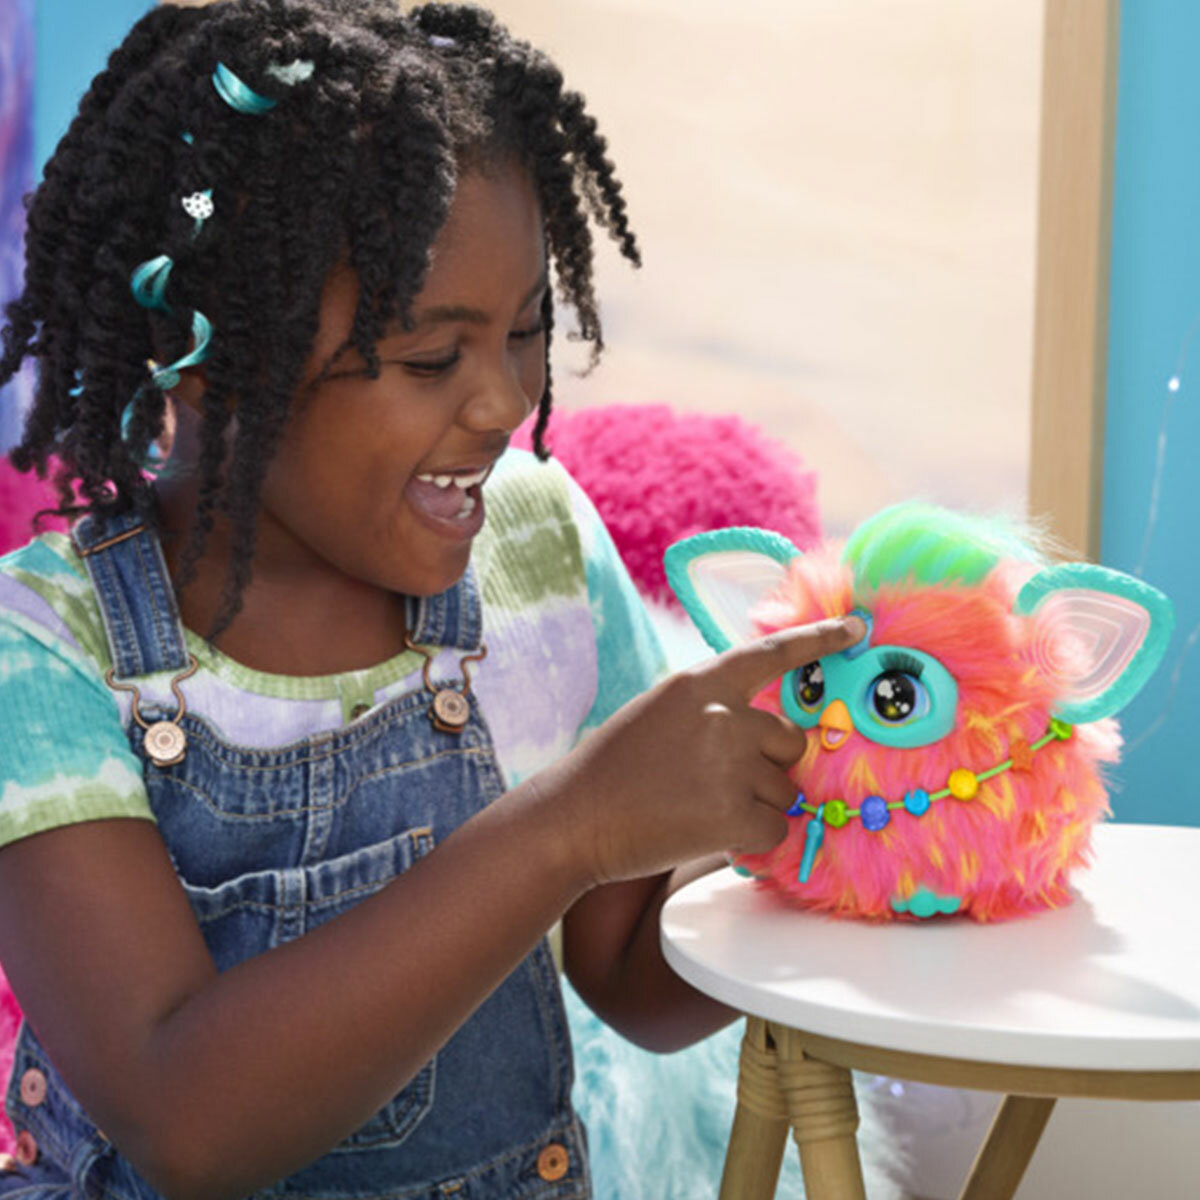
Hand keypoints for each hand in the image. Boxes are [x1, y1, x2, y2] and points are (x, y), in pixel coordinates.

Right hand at [539, 616, 866, 887]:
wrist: (574, 818)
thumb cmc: (612, 770)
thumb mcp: (661, 714)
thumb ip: (713, 711)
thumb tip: (763, 734)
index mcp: (701, 684)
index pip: (770, 653)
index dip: (817, 639)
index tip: (855, 630)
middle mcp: (723, 716)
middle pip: (790, 739)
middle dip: (769, 765)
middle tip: (719, 783)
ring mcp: (730, 765)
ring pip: (785, 789)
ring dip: (757, 806)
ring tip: (701, 809)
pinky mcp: (732, 815)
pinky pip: (775, 829)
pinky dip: (752, 840)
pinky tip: (709, 834)